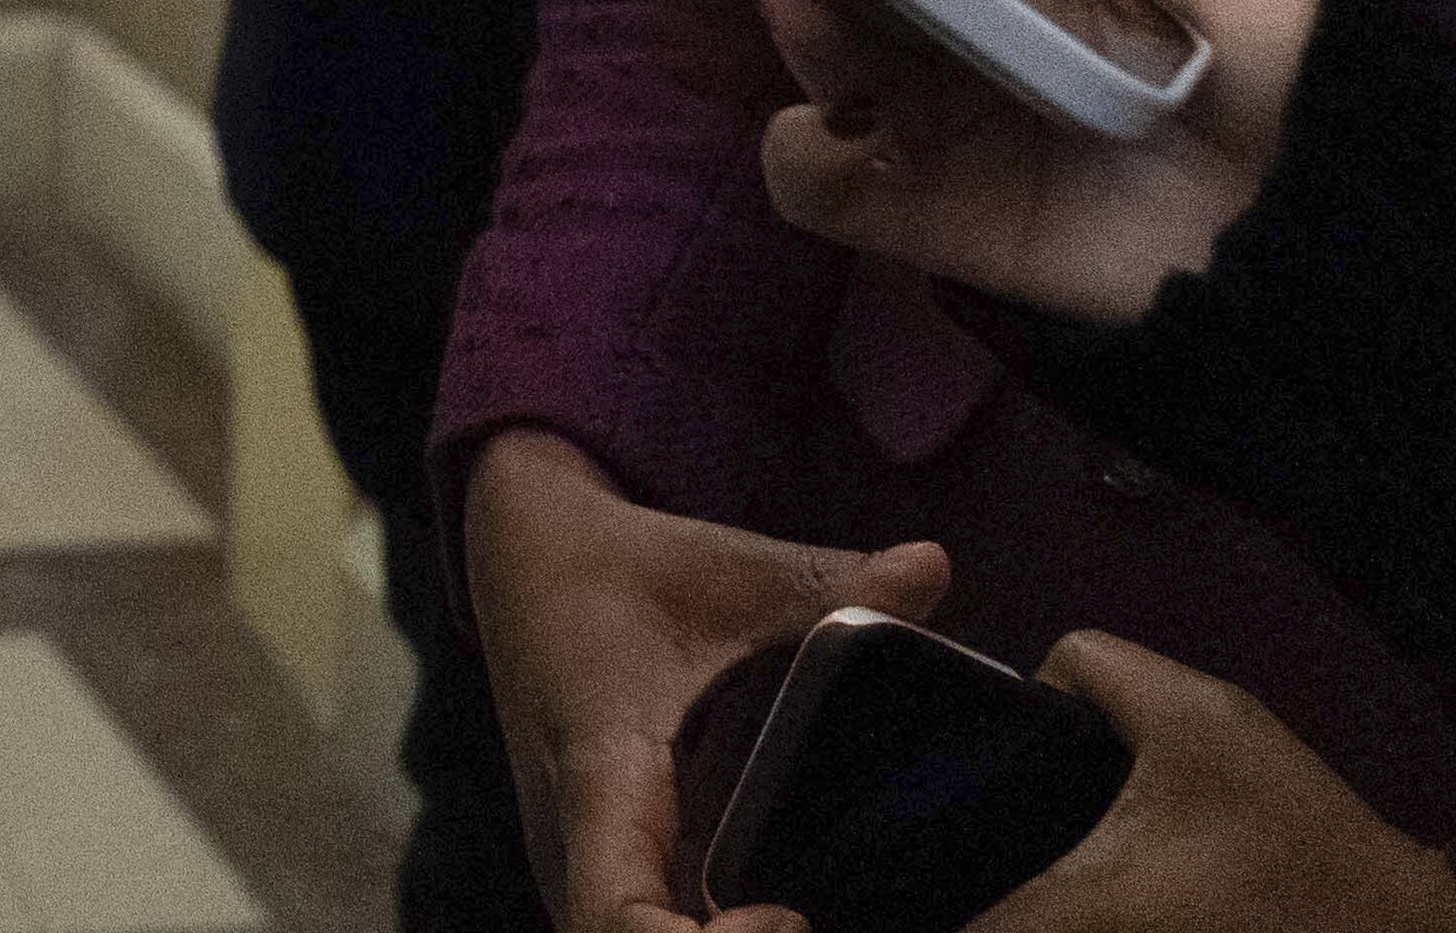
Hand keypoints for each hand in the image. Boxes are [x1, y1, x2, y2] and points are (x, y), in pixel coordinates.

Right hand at [468, 426, 946, 930]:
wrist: (523, 560)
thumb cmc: (619, 568)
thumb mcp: (726, 569)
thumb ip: (834, 586)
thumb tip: (932, 566)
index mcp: (596, 775)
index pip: (616, 920)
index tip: (788, 915)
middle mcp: (571, 844)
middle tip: (823, 922)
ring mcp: (577, 866)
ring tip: (814, 916)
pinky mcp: (600, 871)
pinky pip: (648, 929)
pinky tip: (793, 916)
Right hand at [755, 0, 1320, 330]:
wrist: (1329, 208)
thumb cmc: (1272, 38)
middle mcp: (962, 45)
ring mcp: (943, 134)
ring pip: (821, 76)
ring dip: (801, 40)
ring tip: (811, 15)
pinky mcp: (937, 221)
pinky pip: (824, 193)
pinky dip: (799, 159)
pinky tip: (831, 131)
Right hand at [955, 633, 1455, 932]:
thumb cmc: (1275, 909)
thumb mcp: (1122, 910)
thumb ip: (1021, 917)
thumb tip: (949, 924)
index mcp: (1183, 705)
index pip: (1067, 657)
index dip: (1015, 711)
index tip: (991, 784)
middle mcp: (1225, 724)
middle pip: (1099, 722)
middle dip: (1053, 785)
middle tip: (1020, 845)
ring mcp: (1262, 781)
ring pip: (1142, 778)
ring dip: (1103, 830)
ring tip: (1070, 882)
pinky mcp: (1286, 832)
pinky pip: (1187, 819)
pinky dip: (1155, 857)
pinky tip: (1139, 906)